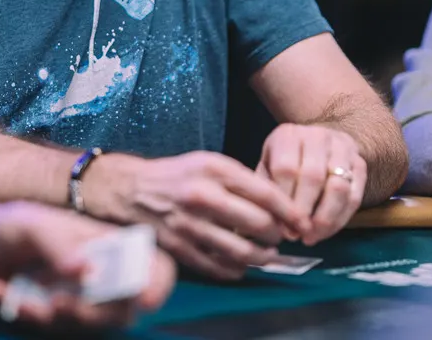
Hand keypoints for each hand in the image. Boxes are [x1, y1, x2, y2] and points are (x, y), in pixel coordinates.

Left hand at [0, 200, 174, 328]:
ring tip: (26, 298)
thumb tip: (89, 271)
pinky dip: (23, 312)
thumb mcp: (33, 223)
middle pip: (124, 306)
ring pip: (88, 322)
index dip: (155, 284)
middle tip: (64, 303)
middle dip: (98, 312)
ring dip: (57, 315)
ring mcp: (73, 294)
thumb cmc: (5, 221)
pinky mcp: (48, 311)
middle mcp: (97, 270)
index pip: (152, 265)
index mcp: (105, 242)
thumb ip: (63, 244)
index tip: (142, 298)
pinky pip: (50, 326)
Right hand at [83, 151, 297, 279]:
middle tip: (279, 237)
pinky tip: (240, 264)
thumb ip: (240, 180)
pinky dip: (236, 269)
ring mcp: (189, 224)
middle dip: (277, 235)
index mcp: (213, 168)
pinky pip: (218, 267)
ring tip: (266, 254)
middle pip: (258, 223)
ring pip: (241, 250)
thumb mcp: (207, 162)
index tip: (302, 223)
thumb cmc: (175, 175)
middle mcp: (202, 195)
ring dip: (261, 257)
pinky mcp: (179, 247)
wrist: (129, 190)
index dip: (290, 212)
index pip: (265, 193)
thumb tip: (277, 205)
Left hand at [256, 124, 366, 244]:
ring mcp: (342, 147)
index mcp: (287, 135)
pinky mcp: (360, 163)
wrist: (317, 143)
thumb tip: (267, 228)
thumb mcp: (268, 167)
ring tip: (313, 236)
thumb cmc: (285, 161)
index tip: (283, 227)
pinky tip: (327, 231)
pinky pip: (355, 195)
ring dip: (326, 218)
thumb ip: (266, 192)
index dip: (286, 201)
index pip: (286, 168)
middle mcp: (317, 136)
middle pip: (314, 177)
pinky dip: (342, 218)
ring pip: (339, 187)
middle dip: (306, 212)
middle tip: (298, 235)